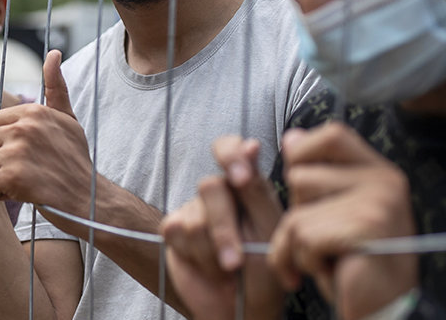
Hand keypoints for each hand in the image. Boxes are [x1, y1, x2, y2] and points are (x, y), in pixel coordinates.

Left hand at [0, 50, 92, 211]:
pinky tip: (17, 193)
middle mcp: (25, 126)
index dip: (3, 141)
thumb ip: (55, 87)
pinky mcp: (13, 176)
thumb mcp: (68, 119)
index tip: (25, 153)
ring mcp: (18, 151)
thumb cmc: (74, 160)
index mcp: (33, 110)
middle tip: (21, 170)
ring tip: (20, 182)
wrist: (89, 200)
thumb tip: (53, 53)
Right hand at [160, 137, 284, 319]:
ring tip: (228, 270)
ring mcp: (193, 209)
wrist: (242, 309)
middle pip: (209, 186)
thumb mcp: (271, 232)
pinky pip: (175, 232)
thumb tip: (252, 143)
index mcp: (246, 184)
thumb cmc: (266, 272)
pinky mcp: (173, 228)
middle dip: (223, 230)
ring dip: (213, 253)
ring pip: (194, 218)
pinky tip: (208, 267)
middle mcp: (218, 192)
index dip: (230, 155)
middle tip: (235, 263)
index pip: (229, 147)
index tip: (241, 178)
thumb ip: (259, 190)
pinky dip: (196, 257)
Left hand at [268, 124, 416, 319]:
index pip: (332, 134)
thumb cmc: (355, 263)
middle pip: (300, 176)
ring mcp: (377, 202)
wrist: (384, 310)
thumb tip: (291, 138)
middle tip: (326, 240)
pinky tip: (331, 272)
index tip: (305, 191)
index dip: (304, 153)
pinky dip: (304, 262)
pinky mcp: (365, 227)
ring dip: (298, 245)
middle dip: (297, 215)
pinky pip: (303, 237)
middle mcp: (384, 181)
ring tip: (329, 258)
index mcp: (379, 171)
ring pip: (296, 212)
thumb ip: (317, 175)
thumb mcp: (335, 213)